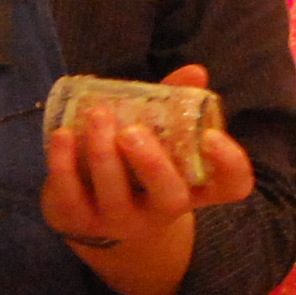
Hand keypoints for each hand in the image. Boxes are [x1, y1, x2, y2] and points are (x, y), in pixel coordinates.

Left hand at [40, 63, 252, 252]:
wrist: (90, 211)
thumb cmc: (133, 162)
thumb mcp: (157, 133)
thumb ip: (173, 102)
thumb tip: (195, 72)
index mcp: (192, 186)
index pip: (231, 187)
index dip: (230, 165)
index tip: (211, 135)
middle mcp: (161, 210)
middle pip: (170, 198)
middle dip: (151, 164)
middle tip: (132, 131)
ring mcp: (120, 222)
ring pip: (115, 196)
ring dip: (103, 154)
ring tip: (97, 115)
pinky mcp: (79, 223)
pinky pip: (71, 198)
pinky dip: (64, 165)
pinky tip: (63, 135)